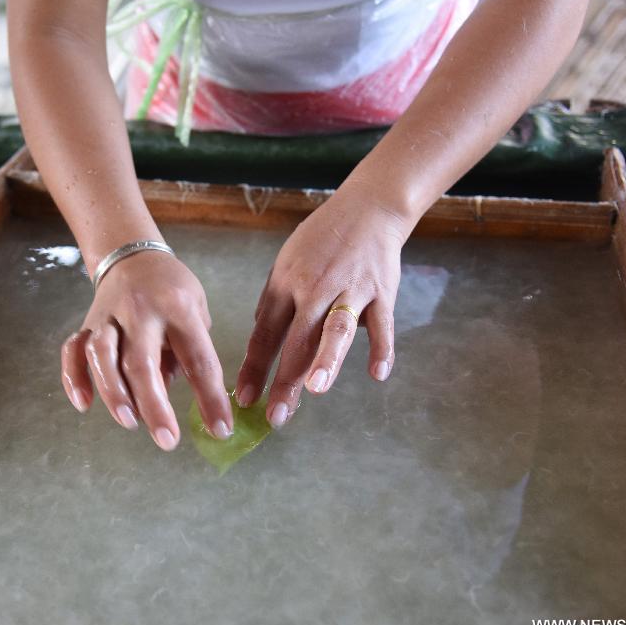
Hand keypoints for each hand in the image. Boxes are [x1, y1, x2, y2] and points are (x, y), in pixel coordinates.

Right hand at [61, 251, 233, 450]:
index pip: (197, 358)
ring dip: (113, 391)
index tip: (220, 429)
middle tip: (168, 440)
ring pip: (103, 355)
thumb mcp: (196, 310)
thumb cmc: (172, 289)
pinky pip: (72, 351)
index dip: (210, 396)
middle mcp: (141, 311)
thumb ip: (188, 351)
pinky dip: (74, 378)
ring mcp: (109, 317)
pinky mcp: (86, 323)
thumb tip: (172, 391)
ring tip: (129, 421)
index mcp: (178, 308)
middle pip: (142, 361)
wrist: (131, 254)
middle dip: (155, 405)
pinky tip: (83, 404)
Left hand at [236, 180, 411, 427]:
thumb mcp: (286, 262)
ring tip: (316, 390)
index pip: (264, 333)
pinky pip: (381, 324)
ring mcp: (349, 290)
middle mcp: (313, 289)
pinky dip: (381, 348)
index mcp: (285, 284)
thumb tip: (259, 340)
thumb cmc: (322, 239)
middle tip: (275, 416)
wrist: (367, 208)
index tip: (244, 398)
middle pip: (296, 340)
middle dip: (284, 380)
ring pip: (335, 329)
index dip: (254, 367)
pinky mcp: (381, 291)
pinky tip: (377, 374)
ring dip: (326, 360)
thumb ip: (274, 301)